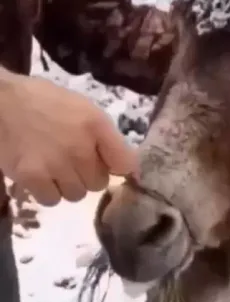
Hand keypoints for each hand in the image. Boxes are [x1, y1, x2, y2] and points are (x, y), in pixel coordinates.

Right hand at [0, 73, 137, 205]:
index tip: (109, 167)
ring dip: (67, 185)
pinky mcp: (31, 176)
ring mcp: (55, 163)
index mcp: (96, 124)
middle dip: (87, 175)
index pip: (125, 163)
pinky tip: (39, 174)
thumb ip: (104, 136)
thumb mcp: (82, 108)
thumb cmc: (42, 102)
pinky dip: (46, 192)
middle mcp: (80, 146)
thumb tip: (123, 167)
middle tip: (70, 161)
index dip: (118, 168)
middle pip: (99, 183)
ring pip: (77, 195)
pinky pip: (52, 199)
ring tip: (52, 167)